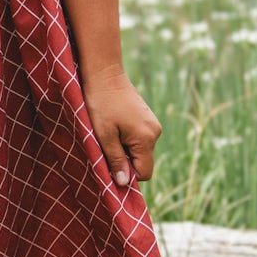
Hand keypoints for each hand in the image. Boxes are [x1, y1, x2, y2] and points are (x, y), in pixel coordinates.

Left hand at [80, 66, 160, 188]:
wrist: (105, 74)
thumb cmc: (101, 103)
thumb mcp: (104, 135)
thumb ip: (115, 160)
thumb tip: (123, 183)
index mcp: (146, 138)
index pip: (144, 173)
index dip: (127, 174)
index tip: (110, 163)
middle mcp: (155, 132)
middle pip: (143, 162)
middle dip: (125, 160)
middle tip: (106, 145)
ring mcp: (153, 124)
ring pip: (140, 150)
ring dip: (124, 149)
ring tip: (109, 132)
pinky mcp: (147, 118)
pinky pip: (140, 138)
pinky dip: (127, 139)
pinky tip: (114, 125)